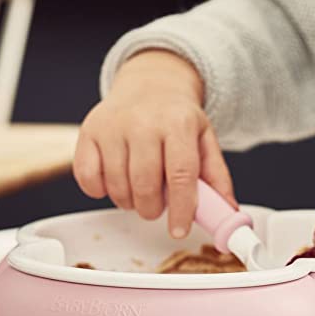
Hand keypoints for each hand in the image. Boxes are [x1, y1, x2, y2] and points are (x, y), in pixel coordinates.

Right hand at [73, 50, 234, 238]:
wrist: (150, 86)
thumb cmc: (177, 119)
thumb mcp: (204, 140)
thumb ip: (216, 176)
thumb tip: (226, 210)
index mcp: (178, 123)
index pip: (181, 175)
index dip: (181, 209)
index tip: (179, 230)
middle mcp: (143, 121)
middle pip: (145, 185)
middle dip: (152, 209)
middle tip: (157, 206)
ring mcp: (112, 126)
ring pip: (117, 186)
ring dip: (129, 202)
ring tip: (139, 191)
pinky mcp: (88, 132)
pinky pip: (88, 179)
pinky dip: (100, 191)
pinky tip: (115, 181)